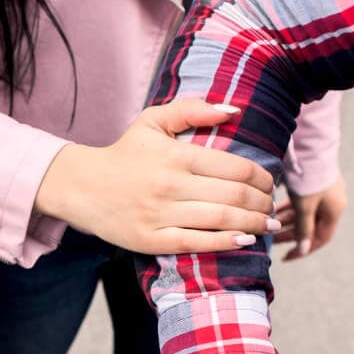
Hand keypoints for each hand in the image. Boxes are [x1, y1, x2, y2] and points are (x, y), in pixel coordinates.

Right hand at [33, 99, 276, 253]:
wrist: (80, 186)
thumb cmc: (124, 154)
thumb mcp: (153, 121)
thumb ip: (192, 109)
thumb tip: (233, 111)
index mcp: (176, 155)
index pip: (236, 168)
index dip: (262, 178)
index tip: (270, 183)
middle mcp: (170, 185)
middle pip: (235, 196)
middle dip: (263, 203)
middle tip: (272, 206)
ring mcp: (160, 215)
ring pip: (221, 220)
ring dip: (253, 224)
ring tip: (267, 224)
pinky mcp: (151, 240)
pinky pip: (197, 243)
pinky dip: (226, 242)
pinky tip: (245, 240)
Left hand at [275, 176, 347, 260]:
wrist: (311, 146)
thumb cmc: (308, 177)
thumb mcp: (304, 206)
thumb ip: (303, 228)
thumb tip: (304, 250)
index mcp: (335, 210)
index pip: (321, 238)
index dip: (304, 249)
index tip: (286, 256)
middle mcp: (333, 201)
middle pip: (311, 226)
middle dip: (292, 234)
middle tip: (272, 240)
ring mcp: (325, 191)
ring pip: (306, 213)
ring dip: (289, 221)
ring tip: (271, 226)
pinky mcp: (315, 182)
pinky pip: (303, 201)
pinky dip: (291, 208)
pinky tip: (277, 210)